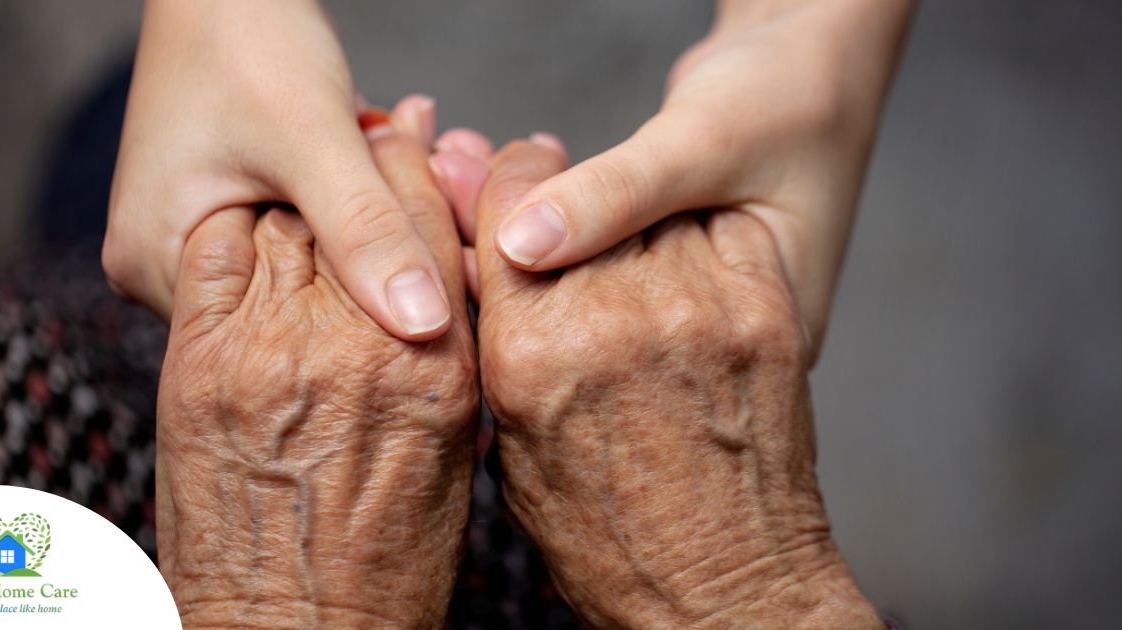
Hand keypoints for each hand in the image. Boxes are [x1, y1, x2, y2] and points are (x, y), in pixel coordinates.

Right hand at [105, 0, 452, 340]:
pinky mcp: (225, 213)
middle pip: (291, 302)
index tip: (437, 265)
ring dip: (366, 225)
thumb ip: (366, 230)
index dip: (364, 308)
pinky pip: (302, 231)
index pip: (275, 333)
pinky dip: (349, 203)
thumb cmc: (247, 38)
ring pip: (306, 265)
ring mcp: (192, 241)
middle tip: (441, 201)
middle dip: (371, 256)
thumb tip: (424, 325)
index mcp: (156, 266)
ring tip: (416, 168)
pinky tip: (386, 162)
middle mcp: (162, 269)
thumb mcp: (313, 137)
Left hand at [154, 113, 477, 627]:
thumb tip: (437, 301)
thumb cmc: (386, 567)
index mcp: (433, 370)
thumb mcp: (451, 458)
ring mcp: (268, 352)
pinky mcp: (199, 365)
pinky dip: (234, 230)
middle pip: (359, 213)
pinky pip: (216, 255)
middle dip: (372, 168)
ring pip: (288, 224)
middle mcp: (354, 348)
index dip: (428, 178)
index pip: (433, 231)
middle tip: (381, 139)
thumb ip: (443, 363)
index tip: (426, 151)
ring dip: (304, 196)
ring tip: (314, 184)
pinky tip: (253, 230)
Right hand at [472, 139, 881, 628]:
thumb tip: (483, 275)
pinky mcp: (765, 311)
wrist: (725, 595)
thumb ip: (498, 352)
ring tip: (632, 260)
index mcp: (532, 353)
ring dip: (636, 220)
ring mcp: (698, 308)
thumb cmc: (613, 546)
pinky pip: (721, 229)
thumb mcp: (516, 456)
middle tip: (570, 214)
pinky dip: (702, 236)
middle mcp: (614, 316)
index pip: (507, 209)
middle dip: (564, 195)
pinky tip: (688, 272)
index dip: (506, 183)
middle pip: (576, 194)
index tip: (514, 177)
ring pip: (653, 208)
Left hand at [486, 0, 912, 359]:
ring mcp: (673, 313)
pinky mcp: (647, 277)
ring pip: (565, 290)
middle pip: (576, 322)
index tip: (462, 227)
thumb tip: (521, 243)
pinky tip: (476, 169)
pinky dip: (525, 213)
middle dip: (495, 250)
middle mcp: (699, 342)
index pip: (614, 341)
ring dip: (500, 225)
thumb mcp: (708, 142)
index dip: (524, 290)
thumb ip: (619, 194)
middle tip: (439, 174)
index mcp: (743, 339)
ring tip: (449, 162)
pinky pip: (574, 257)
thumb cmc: (790, 98)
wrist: (818, 65)